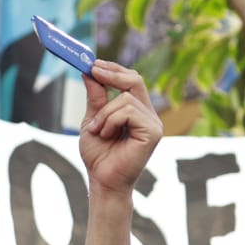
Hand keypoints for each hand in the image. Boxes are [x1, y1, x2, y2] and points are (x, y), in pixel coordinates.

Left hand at [79, 61, 162, 193]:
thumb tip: (90, 71)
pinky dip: (111, 121)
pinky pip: (129, 112)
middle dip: (112, 74)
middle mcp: (149, 115)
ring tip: (97, 131)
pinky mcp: (153, 133)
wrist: (102, 181)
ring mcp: (154, 124)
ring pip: (126, 98)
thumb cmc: (98, 156)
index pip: (131, 81)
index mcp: (138, 111)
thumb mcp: (93, 120)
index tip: (93, 63)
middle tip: (92, 69)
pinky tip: (106, 135)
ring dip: (104, 113)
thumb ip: (96, 97)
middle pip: (135, 80)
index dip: (114, 69)